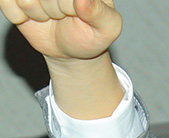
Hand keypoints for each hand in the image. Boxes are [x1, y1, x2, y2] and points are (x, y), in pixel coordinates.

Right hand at [0, 0, 121, 60]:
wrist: (73, 50)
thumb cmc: (92, 34)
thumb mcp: (108, 27)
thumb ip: (100, 13)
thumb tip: (83, 0)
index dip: (69, 6)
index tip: (76, 12)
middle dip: (54, 10)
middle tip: (63, 15)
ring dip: (38, 15)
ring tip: (51, 16)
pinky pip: (7, 5)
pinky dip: (20, 17)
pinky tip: (33, 17)